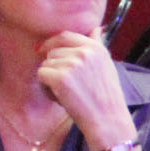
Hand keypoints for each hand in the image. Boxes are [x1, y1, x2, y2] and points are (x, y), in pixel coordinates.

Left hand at [33, 30, 132, 150]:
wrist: (108, 121)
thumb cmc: (107, 98)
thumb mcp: (107, 66)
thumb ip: (97, 46)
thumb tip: (96, 29)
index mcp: (96, 48)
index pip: (66, 36)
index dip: (51, 43)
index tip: (42, 50)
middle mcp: (84, 52)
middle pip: (53, 51)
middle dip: (54, 67)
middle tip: (67, 86)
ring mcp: (72, 64)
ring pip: (46, 64)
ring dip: (50, 79)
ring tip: (66, 94)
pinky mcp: (60, 78)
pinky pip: (41, 75)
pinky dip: (46, 89)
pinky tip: (60, 98)